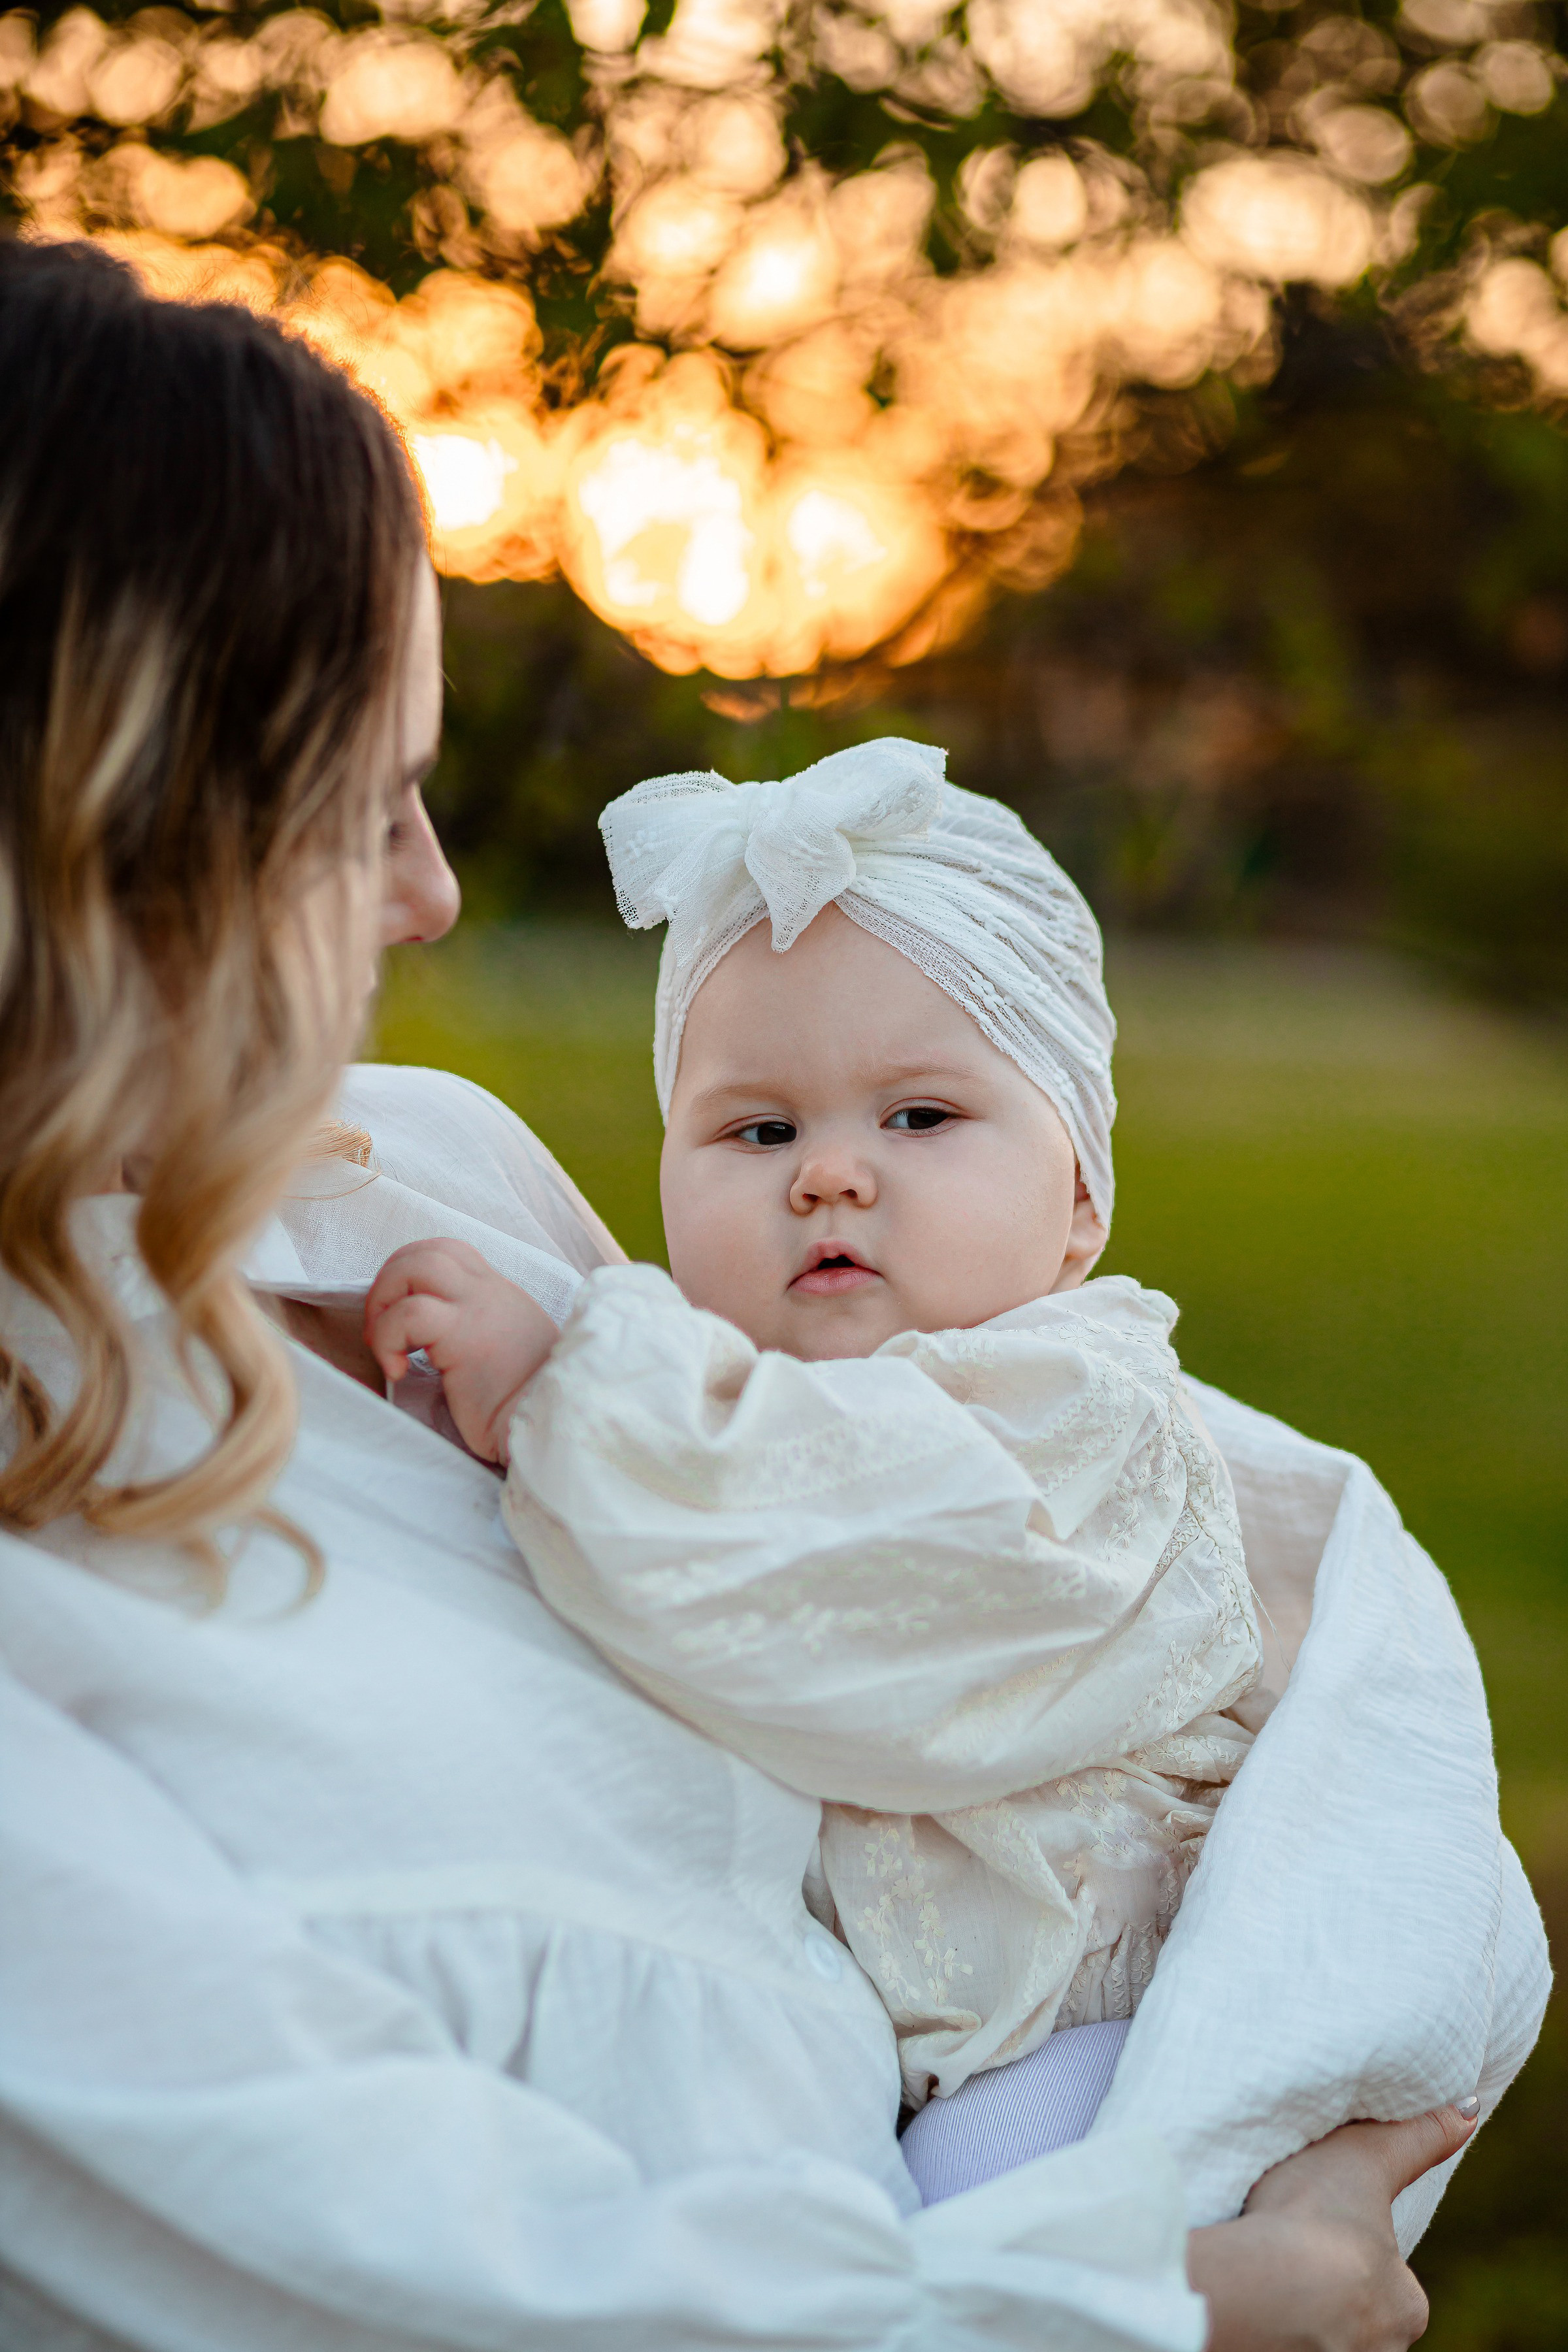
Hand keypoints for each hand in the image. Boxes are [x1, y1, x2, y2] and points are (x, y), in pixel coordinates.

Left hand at [365, 1238, 557, 1463]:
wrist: (555, 1422)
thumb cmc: (527, 1401)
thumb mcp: (510, 1350)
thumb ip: (481, 1330)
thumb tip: (436, 1339)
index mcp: (498, 1294)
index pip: (449, 1254)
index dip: (412, 1274)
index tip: (400, 1316)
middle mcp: (489, 1291)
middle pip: (425, 1250)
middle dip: (387, 1282)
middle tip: (381, 1329)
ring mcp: (477, 1308)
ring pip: (415, 1265)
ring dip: (383, 1301)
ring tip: (385, 1345)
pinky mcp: (463, 1336)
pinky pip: (409, 1313)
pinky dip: (388, 1339)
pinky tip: (397, 1370)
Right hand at [1188, 2103, 1477, 2351]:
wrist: (1262, 2287)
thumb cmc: (1314, 2220)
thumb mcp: (1365, 2160)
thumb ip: (1415, 2139)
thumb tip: (1468, 2110)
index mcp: (1407, 2308)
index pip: (1390, 2285)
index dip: (1356, 2256)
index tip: (1323, 2235)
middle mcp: (1383, 2349)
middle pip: (1359, 2315)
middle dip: (1331, 2289)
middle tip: (1292, 2252)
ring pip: (1325, 2333)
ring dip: (1301, 2308)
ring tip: (1266, 2272)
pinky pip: (1289, 2343)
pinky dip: (1274, 2328)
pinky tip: (1254, 2298)